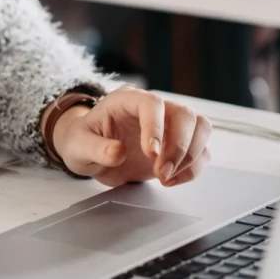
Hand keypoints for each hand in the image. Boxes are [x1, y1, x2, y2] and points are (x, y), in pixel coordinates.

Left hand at [51, 86, 211, 187]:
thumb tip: (117, 152)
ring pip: (200, 128)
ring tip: (166, 177)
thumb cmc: (83, 141)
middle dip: (178, 147)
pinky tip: (172, 179)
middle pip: (184, 115)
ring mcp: (168, 125)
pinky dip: (193, 168)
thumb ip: (95, 148)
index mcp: (126, 100)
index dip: (156, 127)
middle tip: (161, 172)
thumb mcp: (78, 146)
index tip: (151, 154)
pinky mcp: (178, 144)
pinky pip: (201, 150)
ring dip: (190, 156)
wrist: (90, 153)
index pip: (151, 103)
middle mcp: (152, 109)